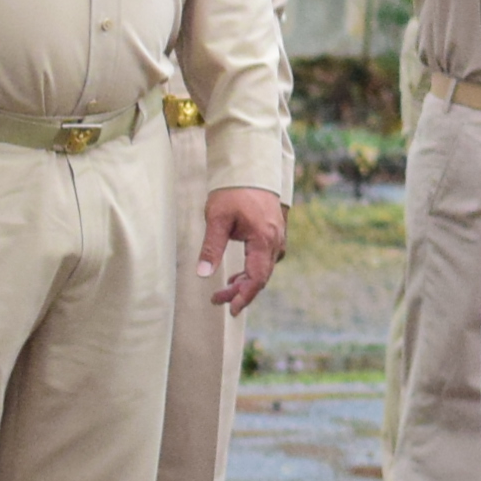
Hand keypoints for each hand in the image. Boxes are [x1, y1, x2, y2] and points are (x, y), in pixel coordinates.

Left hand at [199, 187, 285, 313]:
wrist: (250, 170)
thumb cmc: (233, 192)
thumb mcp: (216, 219)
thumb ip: (211, 247)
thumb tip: (203, 274)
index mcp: (263, 239)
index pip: (257, 277)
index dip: (245, 296)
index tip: (232, 310)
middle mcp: (275, 241)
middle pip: (262, 276)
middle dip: (241, 291)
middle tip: (217, 299)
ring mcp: (278, 236)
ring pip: (265, 268)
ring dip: (247, 281)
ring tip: (226, 287)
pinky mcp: (275, 232)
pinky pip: (267, 258)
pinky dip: (254, 269)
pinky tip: (240, 270)